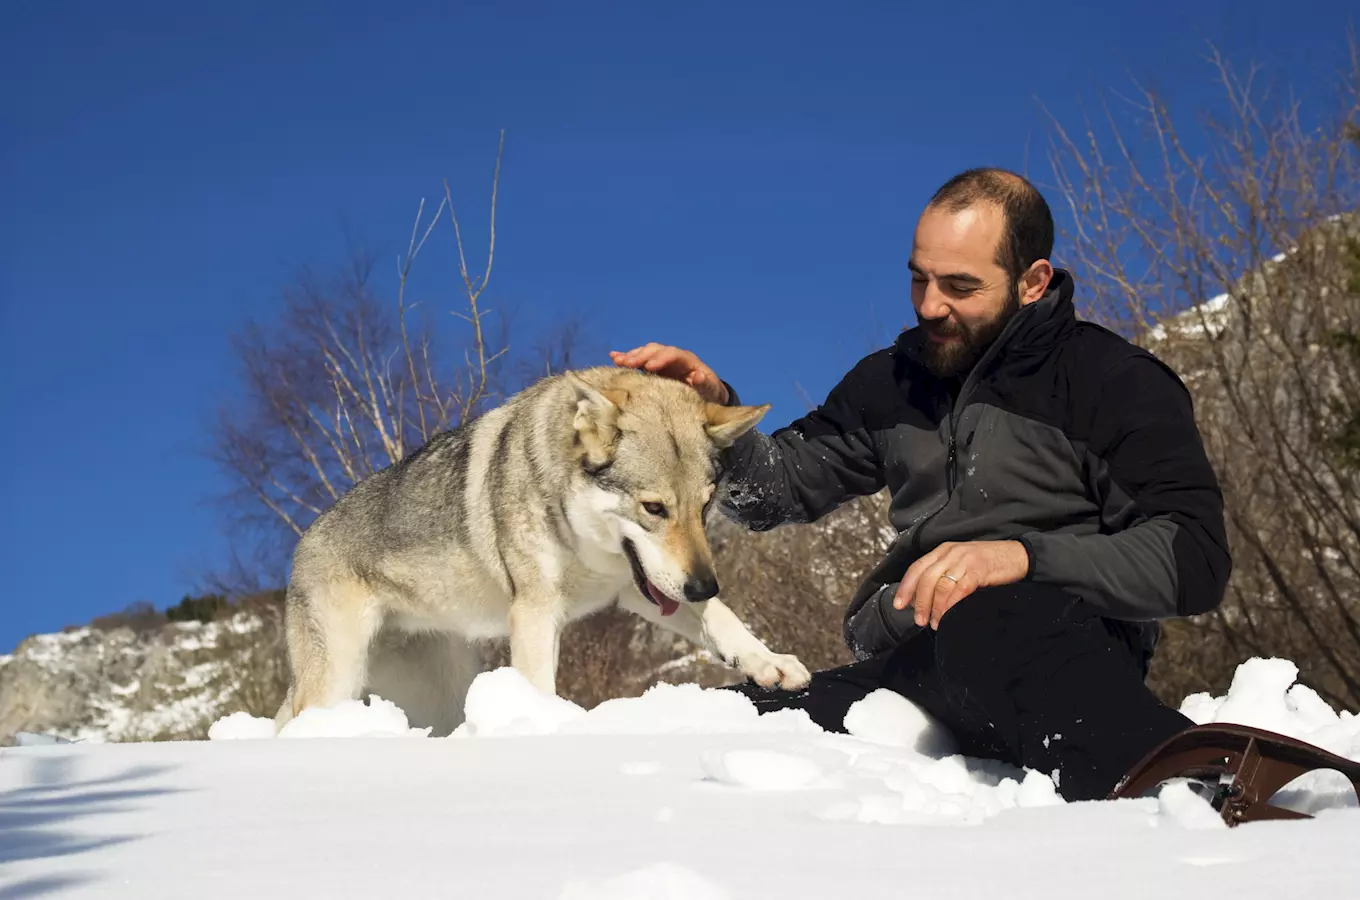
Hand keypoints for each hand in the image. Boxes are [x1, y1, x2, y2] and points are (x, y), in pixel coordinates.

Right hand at [609, 343, 728, 404]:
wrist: (707, 394)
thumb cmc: (709, 393)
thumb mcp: (710, 391)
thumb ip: (705, 384)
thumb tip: (698, 376)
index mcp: (688, 361)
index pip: (673, 354)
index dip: (661, 358)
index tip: (649, 366)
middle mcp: (674, 357)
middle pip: (656, 350)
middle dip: (642, 355)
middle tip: (627, 363)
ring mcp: (663, 361)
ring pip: (646, 352)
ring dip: (631, 355)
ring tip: (618, 361)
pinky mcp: (654, 367)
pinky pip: (640, 360)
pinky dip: (627, 357)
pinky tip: (613, 357)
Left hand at [893, 540, 1029, 629]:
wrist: (1018, 556)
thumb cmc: (988, 564)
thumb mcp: (960, 564)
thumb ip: (944, 575)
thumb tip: (925, 600)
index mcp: (943, 551)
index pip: (917, 568)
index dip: (906, 587)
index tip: (899, 605)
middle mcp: (951, 552)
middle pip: (925, 578)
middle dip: (919, 602)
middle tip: (919, 620)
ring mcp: (965, 559)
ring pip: (940, 585)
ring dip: (935, 607)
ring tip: (935, 623)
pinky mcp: (979, 569)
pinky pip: (959, 589)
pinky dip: (951, 605)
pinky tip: (949, 616)